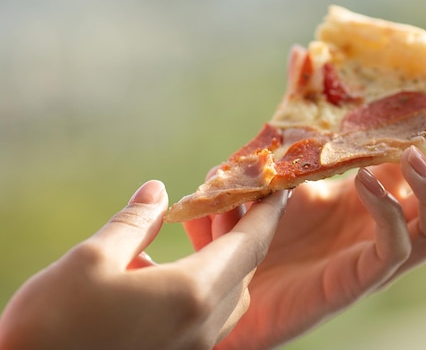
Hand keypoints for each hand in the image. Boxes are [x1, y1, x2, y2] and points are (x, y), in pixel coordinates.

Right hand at [0, 181, 288, 349]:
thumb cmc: (51, 329)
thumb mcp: (90, 261)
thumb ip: (133, 223)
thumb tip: (157, 191)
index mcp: (192, 294)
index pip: (249, 244)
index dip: (267, 212)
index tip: (279, 187)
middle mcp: (203, 325)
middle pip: (244, 268)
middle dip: (245, 229)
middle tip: (235, 196)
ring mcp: (192, 348)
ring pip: (228, 294)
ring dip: (226, 256)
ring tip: (206, 223)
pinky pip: (207, 315)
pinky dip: (206, 282)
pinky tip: (174, 266)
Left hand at [185, 126, 425, 349]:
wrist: (229, 290)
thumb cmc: (257, 229)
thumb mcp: (276, 164)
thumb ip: (291, 114)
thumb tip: (301, 53)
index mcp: (373, 190)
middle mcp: (386, 219)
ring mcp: (377, 252)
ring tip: (421, 152)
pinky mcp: (359, 279)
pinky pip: (394, 247)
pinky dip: (389, 210)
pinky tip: (368, 181)